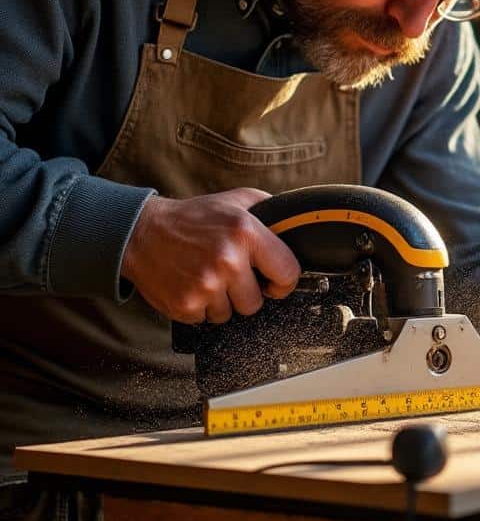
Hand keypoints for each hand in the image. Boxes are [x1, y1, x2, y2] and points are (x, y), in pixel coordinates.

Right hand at [121, 188, 300, 323]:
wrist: (141, 232)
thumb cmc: (193, 217)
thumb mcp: (237, 201)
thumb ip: (272, 212)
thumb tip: (298, 229)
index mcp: (245, 232)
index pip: (288, 273)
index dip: (283, 281)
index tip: (274, 281)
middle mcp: (227, 260)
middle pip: (257, 301)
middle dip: (247, 291)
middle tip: (230, 274)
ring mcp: (205, 285)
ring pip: (232, 313)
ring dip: (223, 300)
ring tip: (208, 276)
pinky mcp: (185, 305)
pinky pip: (207, 319)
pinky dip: (201, 306)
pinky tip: (192, 284)